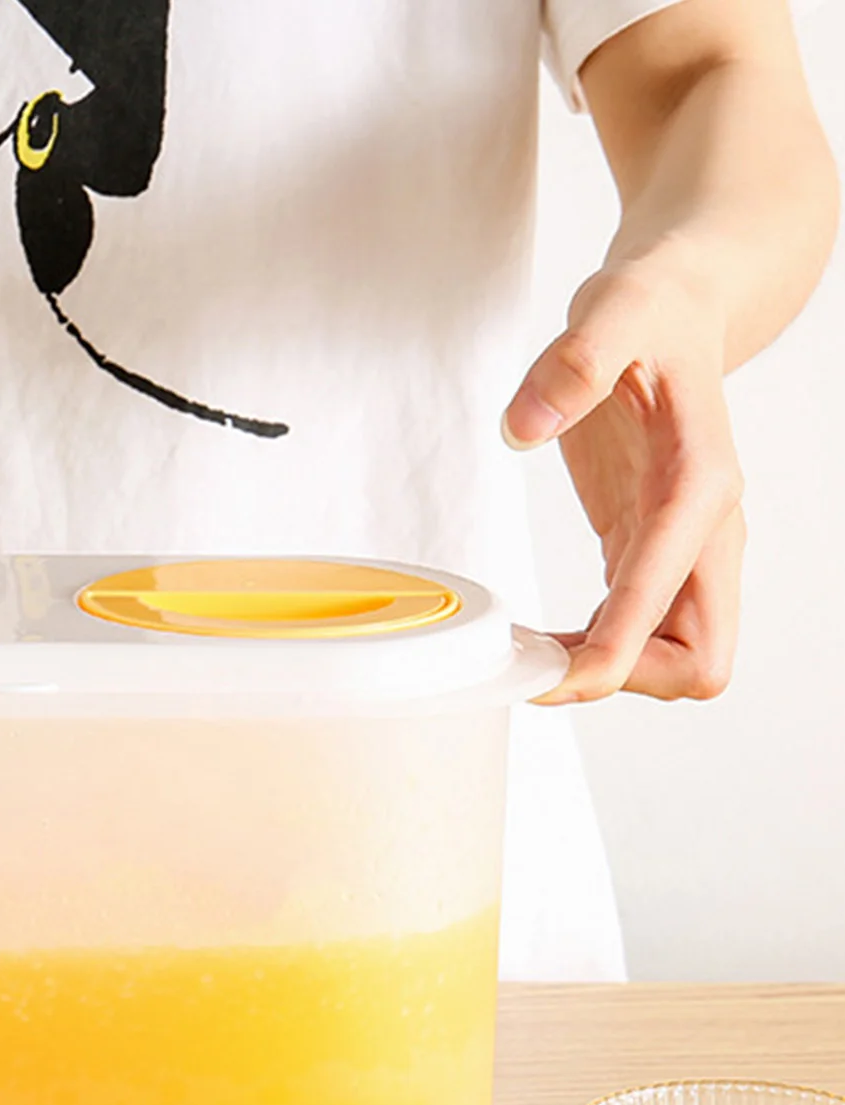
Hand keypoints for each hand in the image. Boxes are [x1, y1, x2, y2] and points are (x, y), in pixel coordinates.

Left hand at [502, 255, 744, 703]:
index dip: (613, 655)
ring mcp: (682, 548)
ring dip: (607, 673)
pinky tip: (538, 638)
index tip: (548, 678)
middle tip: (540, 669)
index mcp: (702, 486)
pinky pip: (634, 631)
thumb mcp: (615, 310)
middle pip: (697, 660)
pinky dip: (592, 650)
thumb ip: (576, 363)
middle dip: (629, 680)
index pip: (667, 601)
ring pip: (673, 658)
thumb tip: (522, 427)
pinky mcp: (649, 551)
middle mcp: (706, 531)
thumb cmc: (652, 307)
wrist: (676, 301)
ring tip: (523, 655)